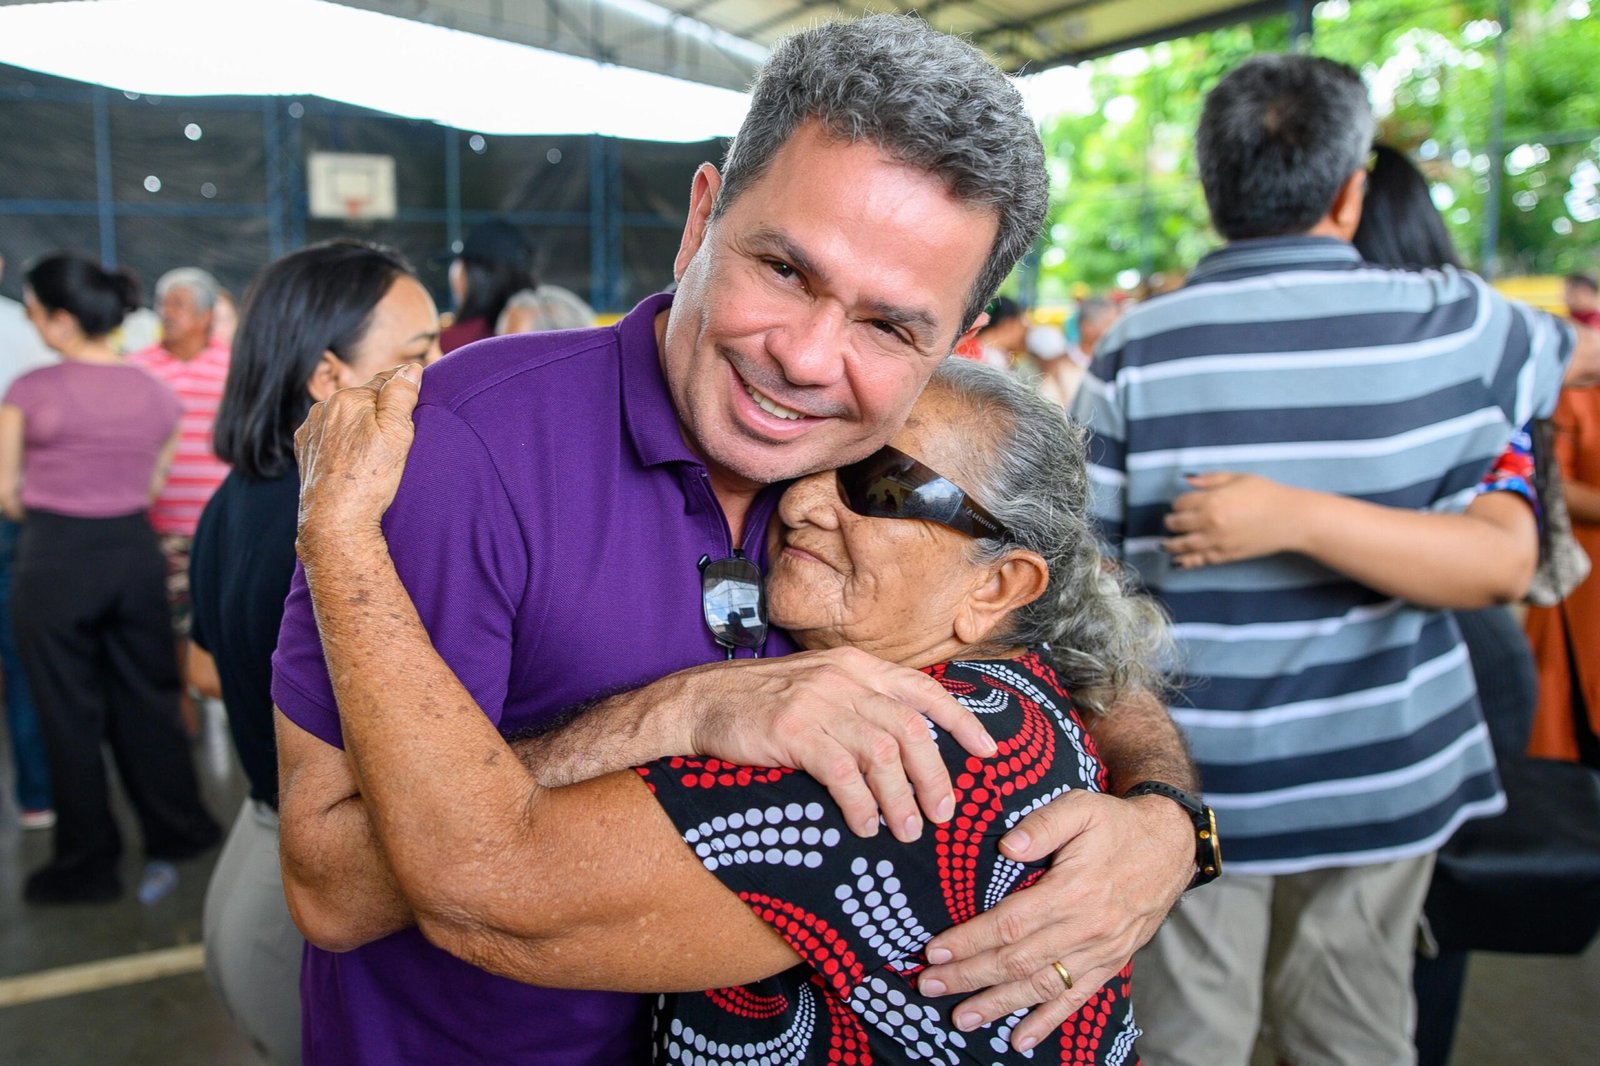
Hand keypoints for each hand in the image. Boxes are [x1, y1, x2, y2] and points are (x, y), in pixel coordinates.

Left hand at [295, 365, 421, 555]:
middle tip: (398, 435)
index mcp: (348, 399)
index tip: (415, 399)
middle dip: (379, 410)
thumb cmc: (370, 478)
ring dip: (359, 425)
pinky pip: (328, 435)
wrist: (335, 520)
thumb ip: (402, 395)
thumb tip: (410, 369)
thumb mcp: (398, 434)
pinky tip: (353, 460)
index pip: (384, 381)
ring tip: (374, 452)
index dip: (402, 390)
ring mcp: (311, 430)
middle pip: (362, 400)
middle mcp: (324, 409)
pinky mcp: (305, 450)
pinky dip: (342, 441)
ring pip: (344, 418)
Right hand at [683, 647, 998, 842]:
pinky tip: (864, 827)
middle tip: (944, 814)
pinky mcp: (792, 731)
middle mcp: (844, 679)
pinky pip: (842, 773)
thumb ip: (862, 706)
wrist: (699, 703)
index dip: (961, 722)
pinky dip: (860, 805)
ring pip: (883, 754)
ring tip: (908, 831)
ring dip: (901, 799)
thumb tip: (910, 747)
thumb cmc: (762, 704)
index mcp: (857, 666)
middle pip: (911, 730)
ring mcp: (818, 703)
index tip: (987, 753)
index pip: (923, 691)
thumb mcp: (820, 688)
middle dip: (935, 776)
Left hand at [917, 790, 1192, 1050]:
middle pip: (1018, 961)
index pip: (1010, 923)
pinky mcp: (1111, 963)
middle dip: (969, 976)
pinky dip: (1047, 1021)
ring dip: (998, 1004)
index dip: (970, 940)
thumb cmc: (1117, 824)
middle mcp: (1086, 928)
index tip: (934, 950)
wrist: (1170, 846)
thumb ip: (1043, 825)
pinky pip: (1076, 999)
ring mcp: (1100, 951)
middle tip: (929, 985)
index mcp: (1073, 890)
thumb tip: (1007, 846)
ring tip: (961, 1017)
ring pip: (1041, 986)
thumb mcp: (1081, 808)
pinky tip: (1020, 1041)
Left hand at [1162, 472, 1300, 567]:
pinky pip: (1198, 561)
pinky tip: (1178, 561)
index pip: (1179, 504)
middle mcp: (1209, 523)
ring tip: (1165, 544)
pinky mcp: (1224, 556)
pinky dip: (1185, 562)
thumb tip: (1186, 479)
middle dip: (1171, 522)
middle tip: (1172, 521)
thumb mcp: (1237, 478)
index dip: (1178, 503)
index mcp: (1211, 501)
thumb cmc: (1266, 494)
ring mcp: (1215, 542)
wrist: (1290, 519)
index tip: (1182, 504)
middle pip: (1176, 524)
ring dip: (1170, 545)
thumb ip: (1209, 479)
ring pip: (1182, 546)